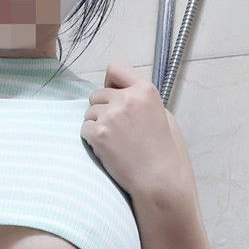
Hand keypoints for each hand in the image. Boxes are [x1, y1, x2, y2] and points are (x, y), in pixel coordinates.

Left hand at [80, 60, 185, 198]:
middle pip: (97, 94)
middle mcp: (127, 98)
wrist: (159, 180)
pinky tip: (106, 150)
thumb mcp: (163, 115)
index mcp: (145, 90)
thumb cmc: (164, 152)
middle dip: (102, 109)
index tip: (112, 95)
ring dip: (95, 125)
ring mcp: (111, 116)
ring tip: (112, 142)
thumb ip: (141, 100)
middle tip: (115, 129)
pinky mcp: (99, 134)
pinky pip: (84, 129)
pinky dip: (91, 139)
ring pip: (88, 112)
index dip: (110, 82)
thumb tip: (122, 93)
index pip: (115, 68)